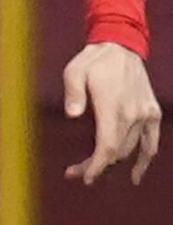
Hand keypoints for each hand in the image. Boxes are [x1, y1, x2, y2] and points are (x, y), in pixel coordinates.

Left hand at [63, 42, 160, 185]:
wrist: (121, 46)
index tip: (85, 178)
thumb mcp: (74, 71)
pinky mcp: (152, 112)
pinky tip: (135, 176)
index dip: (96, 166)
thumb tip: (72, 115)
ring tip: (93, 171)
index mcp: (113, 106)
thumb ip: (73, 93)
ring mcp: (145, 114)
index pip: (107, 147)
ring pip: (131, 151)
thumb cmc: (94, 60)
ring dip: (113, 164)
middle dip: (96, 166)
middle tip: (75, 171)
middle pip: (115, 152)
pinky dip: (145, 160)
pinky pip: (151, 143)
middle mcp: (132, 114)